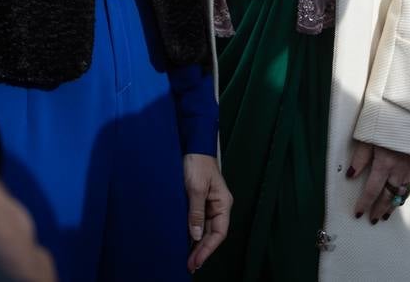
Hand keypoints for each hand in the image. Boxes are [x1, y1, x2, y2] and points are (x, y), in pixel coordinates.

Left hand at [182, 154, 231, 272]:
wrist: (191, 144)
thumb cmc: (197, 163)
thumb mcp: (195, 188)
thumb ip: (196, 213)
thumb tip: (197, 236)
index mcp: (223, 202)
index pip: (219, 233)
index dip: (208, 249)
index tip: (196, 261)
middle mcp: (218, 205)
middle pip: (213, 234)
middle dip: (202, 250)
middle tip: (189, 265)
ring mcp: (209, 203)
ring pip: (205, 229)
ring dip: (197, 244)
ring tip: (187, 259)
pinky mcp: (199, 200)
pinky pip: (198, 221)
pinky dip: (193, 233)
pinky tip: (186, 242)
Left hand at [347, 140, 409, 223]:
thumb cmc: (388, 121)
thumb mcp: (368, 136)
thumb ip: (360, 157)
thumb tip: (350, 175)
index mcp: (384, 164)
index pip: (372, 190)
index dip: (365, 203)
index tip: (359, 213)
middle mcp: (398, 170)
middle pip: (388, 195)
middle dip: (379, 208)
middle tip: (373, 219)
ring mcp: (409, 168)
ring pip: (401, 193)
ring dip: (393, 205)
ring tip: (386, 214)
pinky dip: (406, 194)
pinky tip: (403, 197)